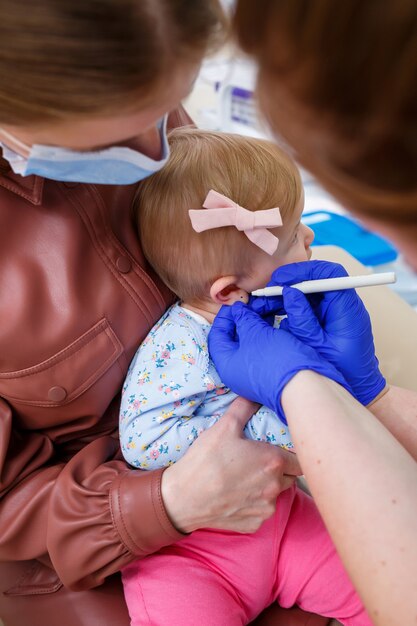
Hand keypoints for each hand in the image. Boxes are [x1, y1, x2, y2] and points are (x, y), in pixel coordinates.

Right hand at [161, 397, 300, 533]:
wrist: (182, 499)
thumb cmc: (204, 461)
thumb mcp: (223, 427)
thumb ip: (244, 407)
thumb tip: (254, 393)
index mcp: (273, 461)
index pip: (301, 458)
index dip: (292, 452)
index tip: (279, 449)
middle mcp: (275, 487)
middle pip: (290, 477)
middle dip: (280, 469)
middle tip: (259, 461)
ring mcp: (265, 508)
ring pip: (276, 495)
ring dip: (267, 487)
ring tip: (245, 478)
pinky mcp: (254, 524)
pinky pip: (261, 511)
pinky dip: (254, 504)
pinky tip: (236, 495)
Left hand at [208, 301, 349, 422]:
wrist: (304, 387)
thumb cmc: (274, 359)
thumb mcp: (256, 332)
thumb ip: (244, 318)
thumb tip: (238, 310)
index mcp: (226, 364)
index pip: (217, 336)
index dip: (225, 316)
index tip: (236, 302)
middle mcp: (237, 371)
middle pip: (234, 339)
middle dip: (244, 318)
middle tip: (254, 304)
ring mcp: (254, 373)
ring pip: (251, 343)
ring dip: (257, 324)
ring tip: (267, 309)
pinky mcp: (270, 372)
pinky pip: (263, 349)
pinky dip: (267, 335)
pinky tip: (276, 323)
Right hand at [259, 261, 386, 405]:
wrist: (360, 390)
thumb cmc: (344, 372)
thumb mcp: (318, 346)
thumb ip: (303, 319)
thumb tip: (289, 293)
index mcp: (347, 307)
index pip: (328, 274)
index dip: (304, 271)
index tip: (281, 279)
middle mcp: (342, 305)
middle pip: (314, 281)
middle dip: (287, 284)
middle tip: (265, 294)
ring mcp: (334, 312)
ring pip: (306, 293)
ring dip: (284, 297)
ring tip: (262, 306)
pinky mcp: (326, 320)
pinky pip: (306, 306)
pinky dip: (288, 309)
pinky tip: (271, 316)